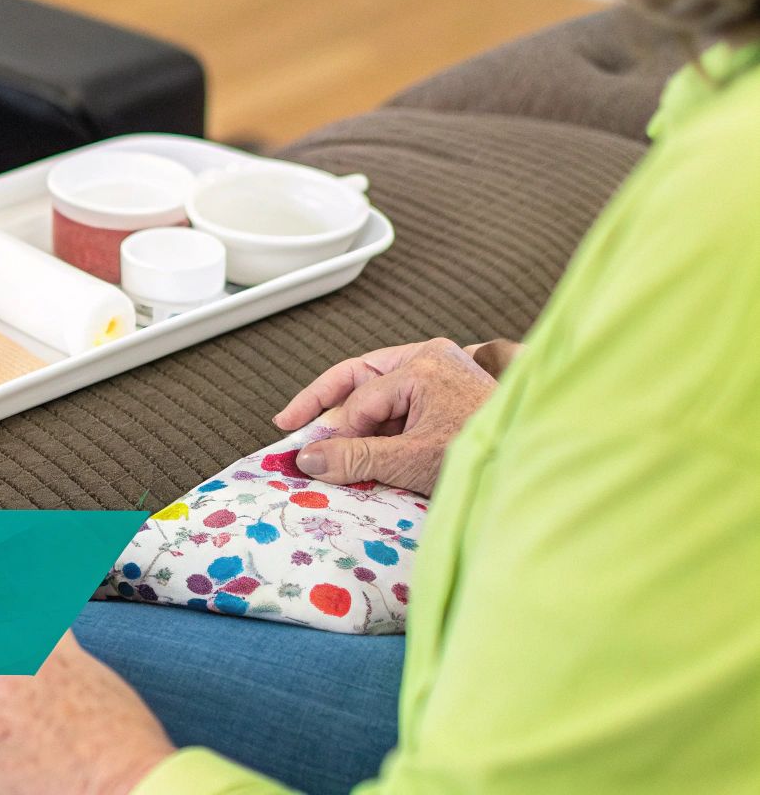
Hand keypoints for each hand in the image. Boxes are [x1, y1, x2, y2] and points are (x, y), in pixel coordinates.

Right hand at [273, 337, 497, 494]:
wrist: (537, 467)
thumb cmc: (484, 456)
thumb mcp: (411, 461)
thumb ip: (356, 458)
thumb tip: (307, 460)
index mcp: (422, 364)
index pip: (359, 400)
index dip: (336, 432)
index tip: (315, 460)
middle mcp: (430, 358)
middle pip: (360, 379)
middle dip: (328, 407)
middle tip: (289, 424)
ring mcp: (442, 372)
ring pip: (378, 392)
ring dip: (355, 421)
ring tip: (332, 446)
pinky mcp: (449, 392)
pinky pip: (400, 403)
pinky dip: (380, 426)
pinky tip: (368, 447)